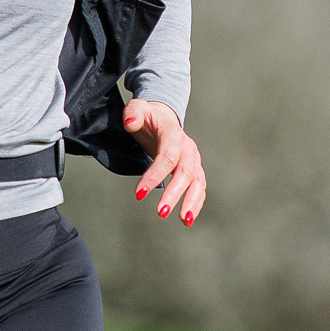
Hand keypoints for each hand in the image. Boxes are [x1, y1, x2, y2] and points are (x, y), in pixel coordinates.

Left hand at [124, 101, 205, 224]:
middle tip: (161, 213)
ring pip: (198, 183)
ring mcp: (194, 160)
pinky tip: (187, 219)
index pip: (166, 157)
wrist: (163, 117)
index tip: (138, 194)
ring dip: (192, 202)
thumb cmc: (147, 117)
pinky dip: (196, 203)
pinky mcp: (195, 170)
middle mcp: (187, 148)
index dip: (154, 176)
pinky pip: (199, 188)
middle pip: (184, 173)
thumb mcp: (137, 110)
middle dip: (174, 194)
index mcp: (173, 134)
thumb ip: (133, 114)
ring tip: (184, 220)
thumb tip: (130, 123)